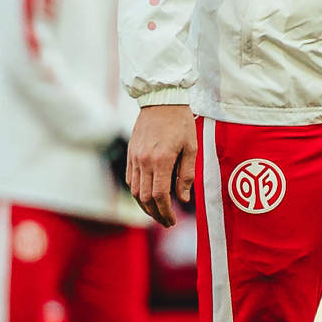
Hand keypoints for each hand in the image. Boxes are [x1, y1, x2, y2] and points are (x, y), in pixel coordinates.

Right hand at [126, 103, 196, 220]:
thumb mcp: (190, 148)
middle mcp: (144, 161)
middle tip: (166, 222)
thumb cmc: (180, 122)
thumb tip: (183, 198)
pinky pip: (131, 179)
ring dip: (145, 206)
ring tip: (157, 213)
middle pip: (145, 198)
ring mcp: (134, 157)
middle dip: (156, 214)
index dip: (165, 212)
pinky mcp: (130, 154)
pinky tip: (147, 196)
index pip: (159, 196)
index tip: (172, 221)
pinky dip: (138, 192)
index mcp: (161, 160)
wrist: (161, 99)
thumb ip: (186, 175)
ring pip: (135, 191)